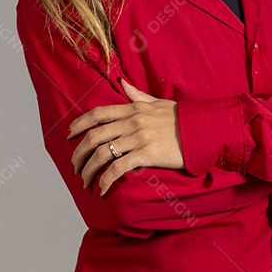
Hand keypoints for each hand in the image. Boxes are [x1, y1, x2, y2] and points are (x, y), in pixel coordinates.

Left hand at [66, 78, 183, 195]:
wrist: (203, 130)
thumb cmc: (182, 119)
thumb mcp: (158, 103)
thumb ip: (137, 95)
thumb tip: (122, 83)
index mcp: (133, 109)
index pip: (98, 114)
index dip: (79, 124)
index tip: (68, 136)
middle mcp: (132, 122)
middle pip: (94, 137)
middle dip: (79, 154)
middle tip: (74, 167)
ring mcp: (139, 138)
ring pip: (102, 154)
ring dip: (89, 170)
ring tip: (85, 181)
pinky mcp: (147, 154)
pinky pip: (119, 168)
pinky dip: (106, 180)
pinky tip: (102, 188)